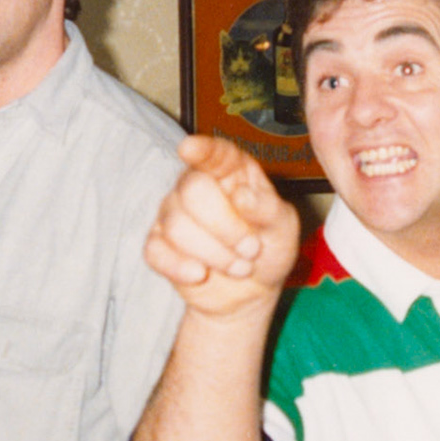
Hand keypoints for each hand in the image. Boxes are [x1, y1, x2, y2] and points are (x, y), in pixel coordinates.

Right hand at [144, 136, 299, 318]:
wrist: (251, 291)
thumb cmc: (267, 248)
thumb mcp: (283, 227)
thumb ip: (268, 208)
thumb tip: (241, 195)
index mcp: (230, 170)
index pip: (213, 152)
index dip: (201, 149)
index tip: (189, 149)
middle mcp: (196, 185)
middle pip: (192, 190)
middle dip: (226, 227)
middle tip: (251, 250)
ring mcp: (173, 214)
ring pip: (177, 225)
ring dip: (214, 254)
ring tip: (239, 267)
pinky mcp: (158, 245)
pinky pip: (156, 251)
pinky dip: (180, 267)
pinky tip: (200, 274)